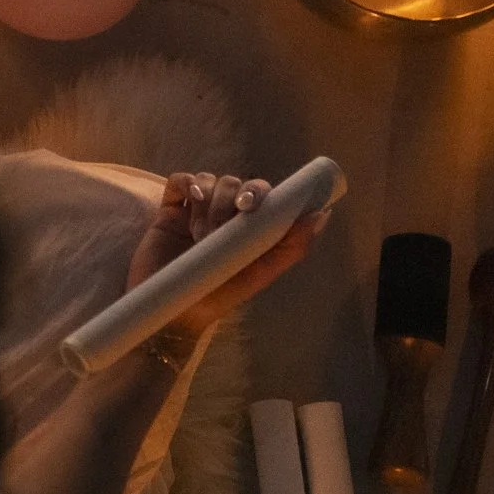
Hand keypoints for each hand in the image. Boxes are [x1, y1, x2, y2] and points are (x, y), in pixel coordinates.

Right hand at [126, 172, 327, 336]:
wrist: (173, 312)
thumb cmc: (219, 296)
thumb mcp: (261, 275)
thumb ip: (292, 247)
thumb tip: (323, 214)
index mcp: (248, 225)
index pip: (259, 192)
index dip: (256, 192)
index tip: (248, 206)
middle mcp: (224, 214)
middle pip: (232, 184)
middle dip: (227, 202)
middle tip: (218, 231)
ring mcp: (197, 211)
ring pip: (208, 181)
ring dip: (206, 203)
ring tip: (199, 235)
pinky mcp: (170, 211)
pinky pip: (180, 180)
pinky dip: (186, 182)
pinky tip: (188, 201)